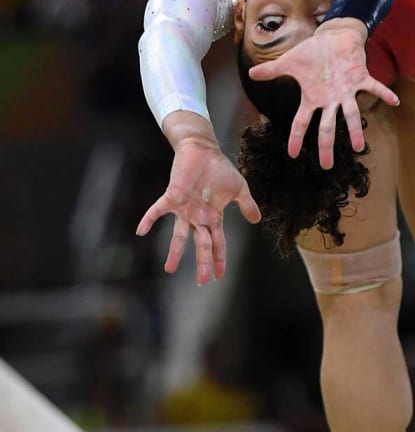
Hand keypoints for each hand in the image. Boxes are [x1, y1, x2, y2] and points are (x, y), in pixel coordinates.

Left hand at [136, 137, 260, 283]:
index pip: (217, 243)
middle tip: (203, 281)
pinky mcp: (172, 196)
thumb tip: (257, 220)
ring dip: (176, 252)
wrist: (203, 149)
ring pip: (180, 235)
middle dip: (203, 262)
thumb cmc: (219, 168)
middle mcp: (198, 217)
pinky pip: (158, 210)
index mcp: (213, 217)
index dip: (219, 259)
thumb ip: (246, 205)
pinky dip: (149, 220)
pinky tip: (141, 231)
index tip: (219, 276)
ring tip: (170, 269)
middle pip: (201, 245)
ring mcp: (184, 208)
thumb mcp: (239, 188)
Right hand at [248, 18, 398, 168]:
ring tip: (359, 146)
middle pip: (327, 127)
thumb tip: (251, 75)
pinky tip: (394, 102)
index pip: (301, 122)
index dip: (296, 137)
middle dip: (327, 146)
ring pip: (351, 114)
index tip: (292, 154)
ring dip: (355, 130)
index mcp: (313, 99)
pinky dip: (384, 94)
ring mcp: (346, 91)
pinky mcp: (360, 78)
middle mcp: (330, 100)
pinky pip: (374, 87)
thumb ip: (272, 71)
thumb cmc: (312, 53)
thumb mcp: (290, 62)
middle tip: (326, 166)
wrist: (333, 38)